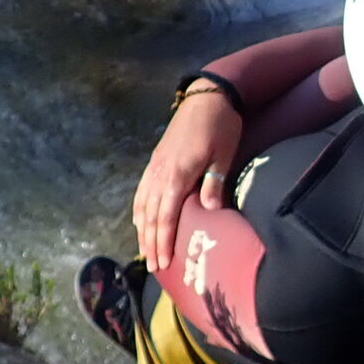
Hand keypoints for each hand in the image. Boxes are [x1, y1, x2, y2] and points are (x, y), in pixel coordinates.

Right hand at [134, 87, 243, 273]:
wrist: (207, 96)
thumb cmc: (220, 126)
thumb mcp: (224, 153)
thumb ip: (214, 181)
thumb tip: (210, 211)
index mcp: (178, 173)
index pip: (167, 215)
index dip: (164, 240)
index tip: (164, 262)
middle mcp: (161, 172)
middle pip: (152, 215)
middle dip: (151, 242)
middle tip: (154, 267)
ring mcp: (155, 166)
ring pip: (143, 204)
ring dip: (143, 230)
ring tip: (145, 251)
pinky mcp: (156, 160)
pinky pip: (142, 190)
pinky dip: (139, 209)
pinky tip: (140, 221)